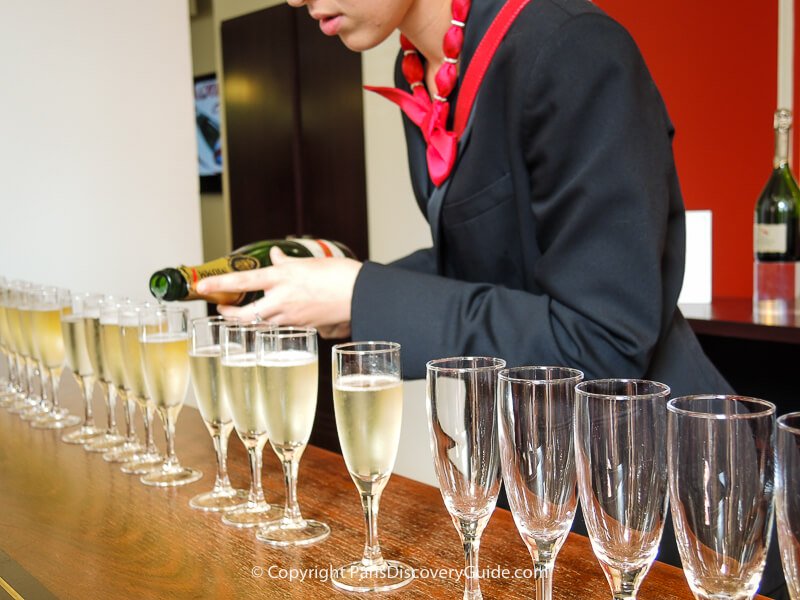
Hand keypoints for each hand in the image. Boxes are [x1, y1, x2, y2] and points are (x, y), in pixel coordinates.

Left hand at [195, 247, 361, 337]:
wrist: (361, 295)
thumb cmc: (338, 275)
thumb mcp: (308, 262)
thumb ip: (286, 262)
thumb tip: (275, 257)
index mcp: (282, 278)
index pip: (242, 281)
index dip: (219, 284)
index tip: (202, 286)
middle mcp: (282, 299)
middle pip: (245, 315)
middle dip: (230, 315)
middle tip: (222, 310)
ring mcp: (292, 316)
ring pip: (261, 323)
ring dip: (250, 320)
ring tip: (244, 314)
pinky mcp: (303, 327)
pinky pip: (281, 326)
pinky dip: (272, 322)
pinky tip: (276, 316)